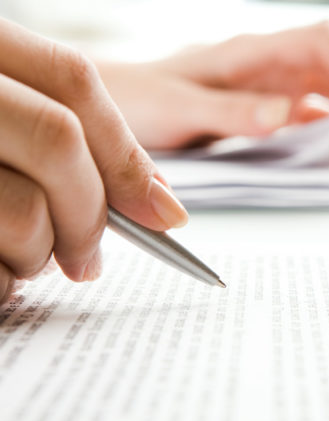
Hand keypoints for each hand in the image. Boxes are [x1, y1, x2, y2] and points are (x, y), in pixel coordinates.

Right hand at [0, 18, 187, 303]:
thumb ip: (64, 142)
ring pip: (23, 214)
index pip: (71, 81)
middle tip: (88, 260)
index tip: (166, 213)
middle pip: (59, 143)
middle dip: (90, 214)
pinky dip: (0, 285)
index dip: (126, 151)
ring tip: (18, 259)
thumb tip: (159, 200)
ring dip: (37, 255)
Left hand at [97, 22, 328, 170]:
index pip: (320, 46)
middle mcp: (267, 67)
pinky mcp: (266, 112)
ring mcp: (270, 90)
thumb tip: (283, 115)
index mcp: (249, 54)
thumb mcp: (180, 108)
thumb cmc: (140, 98)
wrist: (119, 106)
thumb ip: (230, 111)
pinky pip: (311, 118)